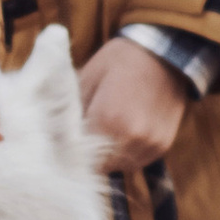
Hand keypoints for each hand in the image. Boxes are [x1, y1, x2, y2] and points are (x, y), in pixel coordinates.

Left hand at [76, 37, 189, 171]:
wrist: (162, 53)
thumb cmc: (119, 61)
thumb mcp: (87, 78)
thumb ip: (73, 111)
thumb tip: (57, 133)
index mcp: (107, 119)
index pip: (80, 154)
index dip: (72, 151)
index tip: (67, 143)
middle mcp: (131, 137)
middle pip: (100, 165)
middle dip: (91, 156)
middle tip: (85, 140)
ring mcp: (149, 143)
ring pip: (120, 166)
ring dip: (111, 157)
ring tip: (106, 135)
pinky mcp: (162, 145)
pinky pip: (138, 161)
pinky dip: (129, 154)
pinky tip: (123, 135)